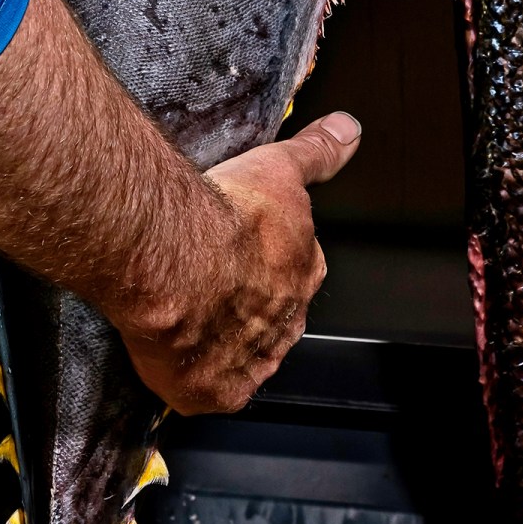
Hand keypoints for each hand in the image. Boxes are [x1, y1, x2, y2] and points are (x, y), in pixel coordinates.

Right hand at [115, 112, 360, 416]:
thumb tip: (350, 131)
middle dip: (246, 303)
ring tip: (184, 314)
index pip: (295, 271)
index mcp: (302, 273)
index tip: (241, 248)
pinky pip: (206, 390)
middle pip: (270, 316)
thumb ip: (317, 152)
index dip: (267, 260)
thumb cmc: (225, 215)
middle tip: (208, 280)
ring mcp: (251, 362)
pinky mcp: (214, 392)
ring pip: (241, 355)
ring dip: (220, 340)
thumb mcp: (280, 167)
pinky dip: (192, 377)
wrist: (175, 259)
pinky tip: (172, 355)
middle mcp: (284, 323)